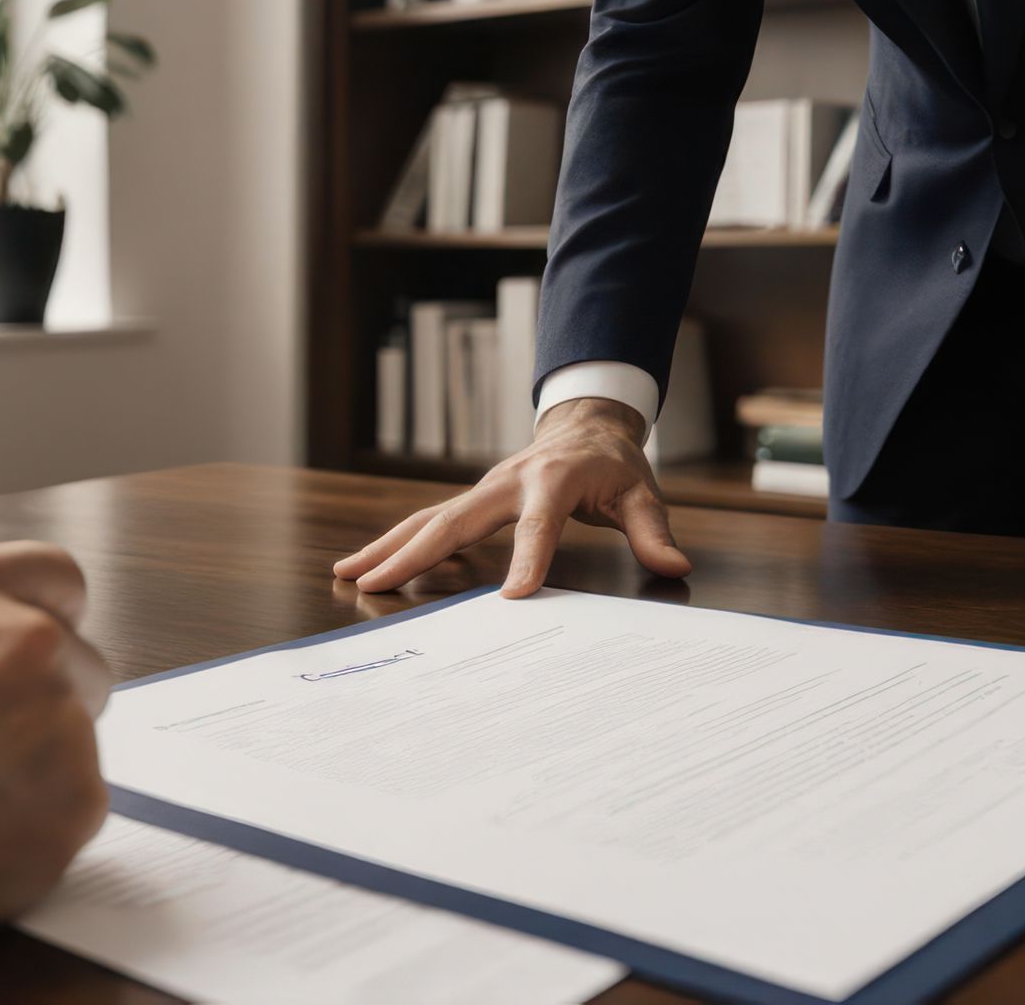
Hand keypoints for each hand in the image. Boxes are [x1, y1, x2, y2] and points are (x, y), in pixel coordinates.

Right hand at [0, 542, 110, 974]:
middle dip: (46, 704)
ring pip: (78, 745)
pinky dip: (37, 828)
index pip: (58, 579)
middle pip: (80, 666)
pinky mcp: (78, 799)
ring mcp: (61, 720)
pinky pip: (74, 809)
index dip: (48, 620)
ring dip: (38, 770)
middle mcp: (28, 640)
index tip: (37, 652)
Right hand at [335, 398, 691, 596]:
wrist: (585, 425)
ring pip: (427, 520)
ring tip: (349, 573)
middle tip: (375, 584)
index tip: (513, 600)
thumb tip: (676, 566)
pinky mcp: (472, 501)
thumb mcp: (641, 493)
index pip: (539, 526)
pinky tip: (368, 568)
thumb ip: (653, 531)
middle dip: (413, 554)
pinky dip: (397, 544)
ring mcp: (482, 491)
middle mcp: (506, 483)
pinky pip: (430, 523)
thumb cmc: (611, 464)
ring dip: (388, 547)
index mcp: (551, 481)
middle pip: (453, 521)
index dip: (528, 561)